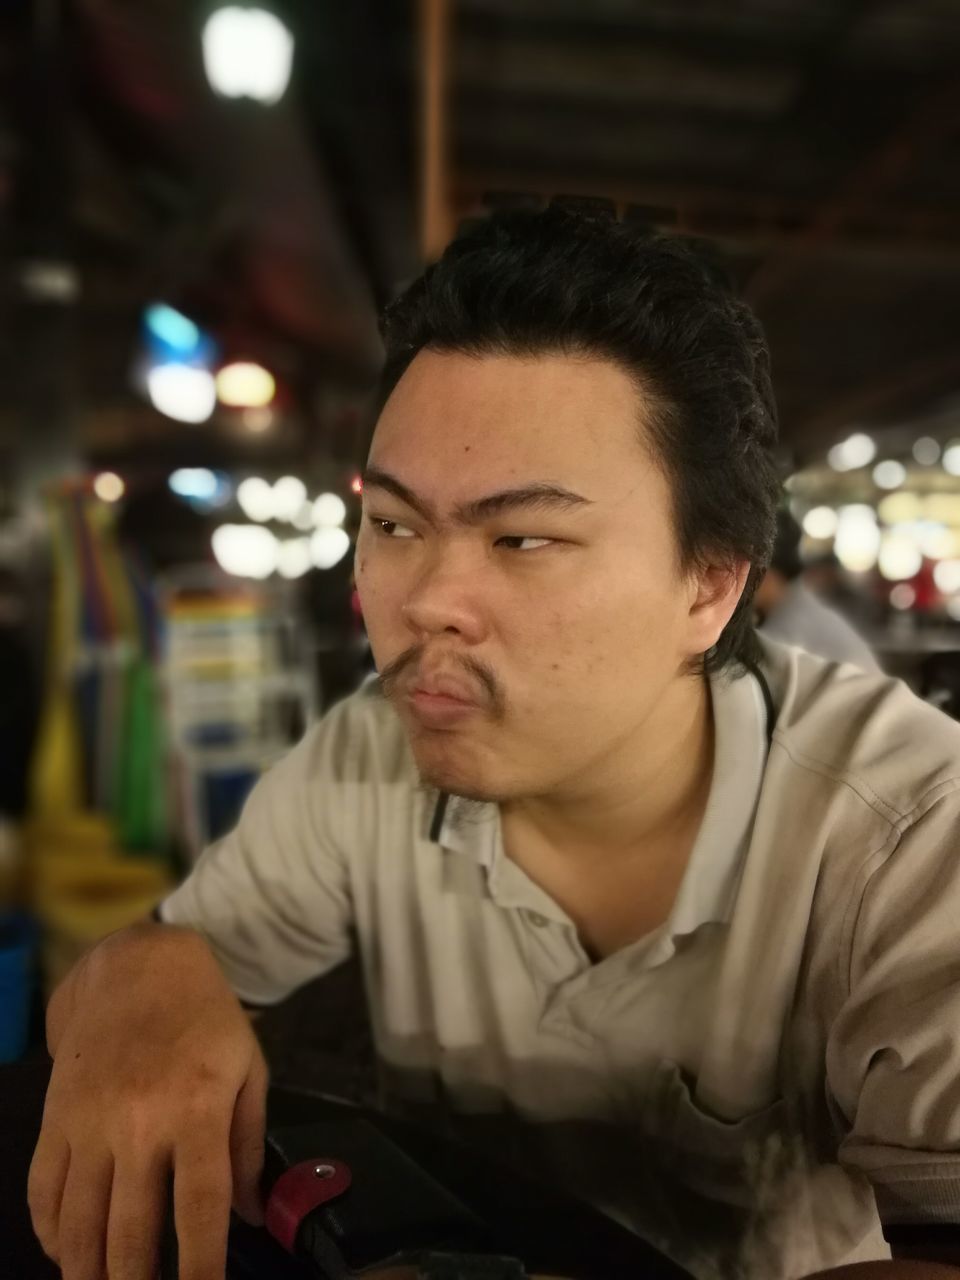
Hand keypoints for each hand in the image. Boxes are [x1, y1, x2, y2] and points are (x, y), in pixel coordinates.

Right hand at [27, 924, 268, 1279]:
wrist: (137, 968)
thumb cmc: (204, 1018)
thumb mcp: (248, 1069)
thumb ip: (249, 1145)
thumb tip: (252, 1214)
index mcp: (196, 1108)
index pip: (199, 1208)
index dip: (201, 1267)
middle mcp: (138, 1122)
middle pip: (131, 1232)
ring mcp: (89, 1123)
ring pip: (80, 1224)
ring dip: (89, 1273)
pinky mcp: (56, 1119)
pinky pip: (44, 1192)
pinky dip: (52, 1234)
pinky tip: (68, 1256)